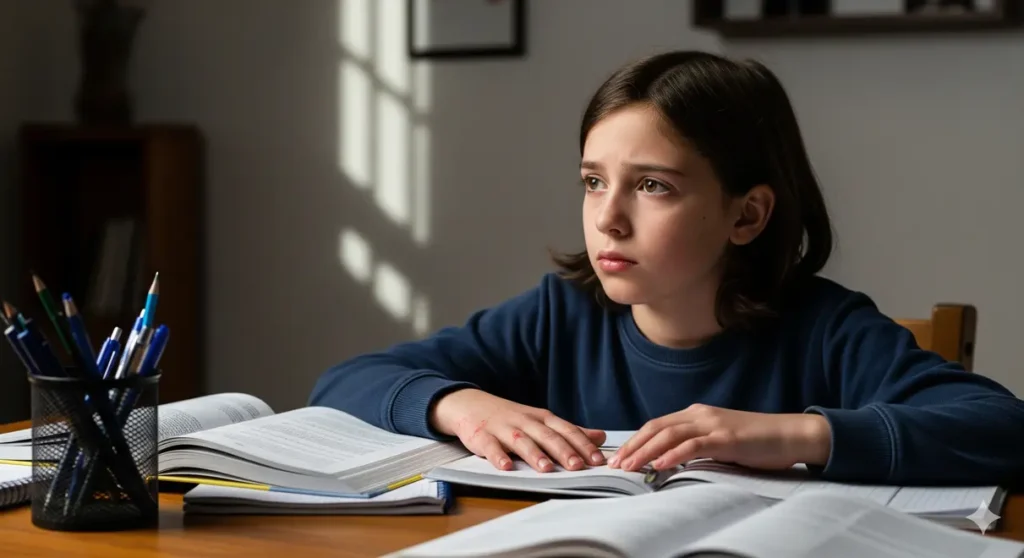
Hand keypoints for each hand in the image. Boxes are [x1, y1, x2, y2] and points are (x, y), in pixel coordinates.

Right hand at [430, 388, 606, 472]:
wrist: (469, 404)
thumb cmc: (510, 417)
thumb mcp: (541, 420)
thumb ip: (569, 431)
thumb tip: (600, 437)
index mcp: (542, 419)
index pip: (566, 430)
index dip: (582, 444)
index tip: (597, 459)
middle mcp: (525, 422)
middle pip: (547, 436)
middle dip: (563, 450)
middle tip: (577, 465)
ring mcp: (503, 429)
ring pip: (521, 441)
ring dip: (534, 454)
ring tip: (546, 468)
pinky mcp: (482, 436)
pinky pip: (490, 447)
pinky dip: (498, 456)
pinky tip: (505, 466)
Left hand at [608, 404, 830, 471]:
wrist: (790, 435)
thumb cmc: (756, 442)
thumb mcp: (719, 440)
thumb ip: (696, 445)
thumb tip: (670, 460)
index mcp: (696, 414)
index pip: (657, 425)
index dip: (635, 440)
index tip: (618, 456)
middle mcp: (700, 415)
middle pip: (657, 427)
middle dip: (633, 446)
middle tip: (615, 464)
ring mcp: (713, 424)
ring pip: (669, 434)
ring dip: (646, 451)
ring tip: (629, 466)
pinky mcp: (726, 438)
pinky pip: (694, 445)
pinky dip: (673, 454)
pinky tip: (659, 465)